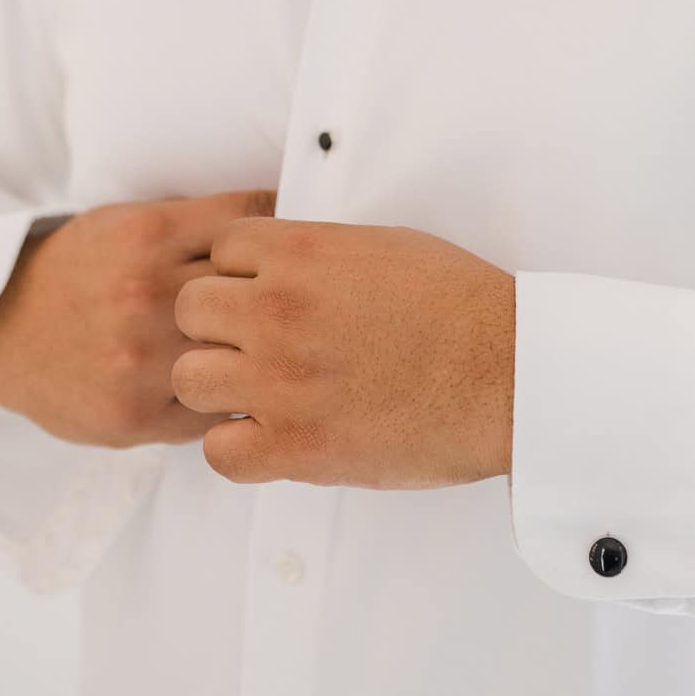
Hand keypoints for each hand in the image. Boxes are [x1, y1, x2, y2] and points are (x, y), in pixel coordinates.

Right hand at [0, 188, 279, 447]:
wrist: (1, 327)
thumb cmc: (76, 269)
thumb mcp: (125, 221)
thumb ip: (191, 225)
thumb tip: (273, 220)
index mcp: (148, 234)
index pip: (249, 220)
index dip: (278, 231)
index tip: (294, 246)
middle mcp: (146, 294)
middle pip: (251, 290)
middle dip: (275, 298)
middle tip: (294, 304)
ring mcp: (140, 360)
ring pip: (236, 357)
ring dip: (256, 357)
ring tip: (273, 355)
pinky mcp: (134, 415)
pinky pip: (211, 412)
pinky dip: (226, 402)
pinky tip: (231, 391)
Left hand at [171, 218, 515, 489]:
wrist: (506, 371)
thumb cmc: (457, 303)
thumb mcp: (379, 244)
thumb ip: (314, 252)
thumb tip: (278, 262)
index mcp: (301, 251)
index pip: (218, 249)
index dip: (238, 272)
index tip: (263, 291)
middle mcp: (278, 310)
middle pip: (189, 309)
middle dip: (217, 324)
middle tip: (254, 342)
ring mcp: (281, 381)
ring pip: (188, 377)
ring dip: (218, 383)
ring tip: (258, 390)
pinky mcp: (297, 448)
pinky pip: (217, 451)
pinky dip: (237, 447)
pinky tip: (271, 437)